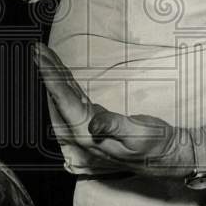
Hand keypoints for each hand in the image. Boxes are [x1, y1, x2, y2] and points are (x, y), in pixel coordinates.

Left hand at [33, 42, 193, 177]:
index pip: (64, 102)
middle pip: (58, 97)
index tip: (40, 59)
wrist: (167, 156)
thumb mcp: (139, 135)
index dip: (50, 78)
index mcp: (88, 134)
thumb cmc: (155, 146)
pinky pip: (74, 97)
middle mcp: (82, 131)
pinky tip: (60, 73)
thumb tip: (93, 125)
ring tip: (44, 54)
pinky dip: (65, 82)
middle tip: (38, 49)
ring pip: (65, 96)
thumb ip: (114, 127)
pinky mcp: (94, 119)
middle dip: (47, 72)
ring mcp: (87, 125)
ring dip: (54, 75)